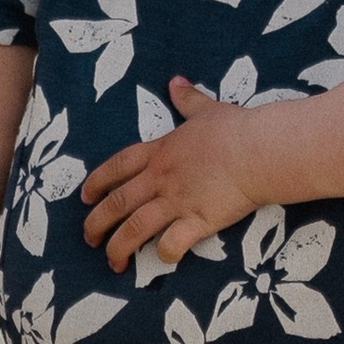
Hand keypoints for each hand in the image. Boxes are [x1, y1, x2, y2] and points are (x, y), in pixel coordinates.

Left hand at [82, 77, 265, 270]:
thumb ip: (188, 100)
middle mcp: (160, 179)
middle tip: (89, 238)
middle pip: (117, 203)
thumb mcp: (207, 110)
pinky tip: (162, 258)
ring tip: (112, 262)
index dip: (97, 182)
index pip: (117, 167)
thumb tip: (176, 82)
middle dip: (96, 223)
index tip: (86, 197)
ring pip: (134, 229)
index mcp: (160, 152)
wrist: (258, 151)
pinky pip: (171, 244)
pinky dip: (163, 254)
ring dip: (119, 247)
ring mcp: (176, 202)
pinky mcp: (197, 222)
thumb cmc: (235, 129)